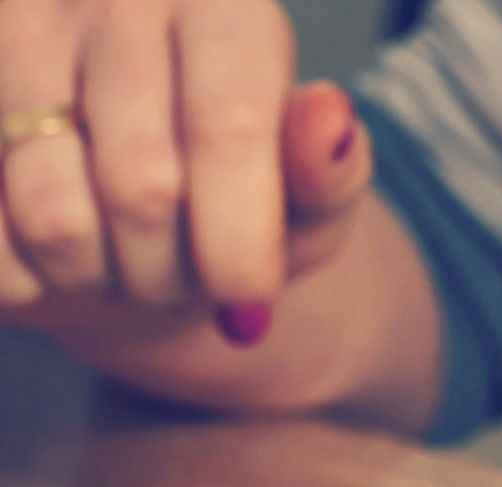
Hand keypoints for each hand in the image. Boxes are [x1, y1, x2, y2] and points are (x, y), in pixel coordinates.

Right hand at [0, 0, 370, 347]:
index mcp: (221, 3)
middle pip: (142, 186)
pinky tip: (61, 259)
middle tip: (188, 278)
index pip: (229, 128)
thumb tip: (330, 117)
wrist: (137, 207)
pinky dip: (32, 281)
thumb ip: (330, 170)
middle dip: (173, 272)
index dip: (239, 238)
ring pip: (54, 217)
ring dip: (101, 279)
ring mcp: (17, 36)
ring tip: (128, 265)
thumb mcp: (310, 195)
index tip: (247, 302)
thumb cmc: (240, 196)